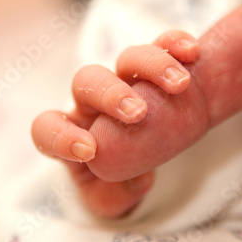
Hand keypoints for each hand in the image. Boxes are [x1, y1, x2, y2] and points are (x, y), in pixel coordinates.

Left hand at [31, 30, 199, 217]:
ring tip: (180, 84)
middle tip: (138, 112)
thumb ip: (114, 197)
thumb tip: (132, 180)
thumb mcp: (115, 197)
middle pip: (88, 81)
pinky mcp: (157, 66)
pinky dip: (175, 43)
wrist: (157, 149)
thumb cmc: (124, 175)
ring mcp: (128, 79)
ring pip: (129, 59)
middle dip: (110, 94)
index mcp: (75, 133)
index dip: (60, 137)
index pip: (49, 127)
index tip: (89, 150)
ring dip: (152, 66)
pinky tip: (191, 53)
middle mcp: (96, 101)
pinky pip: (164, 44)